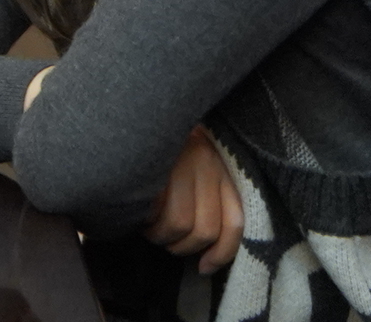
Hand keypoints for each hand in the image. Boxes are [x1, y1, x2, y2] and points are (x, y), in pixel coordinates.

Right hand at [147, 126, 241, 274]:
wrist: (142, 102)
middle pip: (204, 230)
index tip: (204, 267)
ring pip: (179, 225)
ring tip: (148, 226)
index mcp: (223, 168)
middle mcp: (207, 165)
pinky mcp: (154, 163)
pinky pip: (153, 210)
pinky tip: (137, 212)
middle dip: (181, 246)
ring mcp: (180, 163)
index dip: (221, 254)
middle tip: (165, 239)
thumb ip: (208, 198)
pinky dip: (144, 220)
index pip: (234, 223)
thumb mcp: (198, 164)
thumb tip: (206, 254)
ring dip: (159, 235)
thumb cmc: (168, 142)